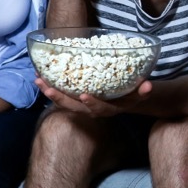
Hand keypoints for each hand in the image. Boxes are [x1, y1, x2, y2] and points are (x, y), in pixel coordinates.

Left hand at [35, 76, 151, 116]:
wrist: (127, 100)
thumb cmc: (132, 93)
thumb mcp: (140, 93)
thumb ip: (143, 91)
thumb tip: (148, 86)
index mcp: (109, 109)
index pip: (100, 109)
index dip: (92, 104)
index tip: (84, 96)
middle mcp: (94, 110)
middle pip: (75, 108)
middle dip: (60, 99)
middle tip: (48, 89)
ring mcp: (84, 105)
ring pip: (65, 103)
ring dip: (51, 93)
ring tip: (39, 80)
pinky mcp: (77, 99)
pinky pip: (63, 95)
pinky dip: (51, 87)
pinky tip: (41, 77)